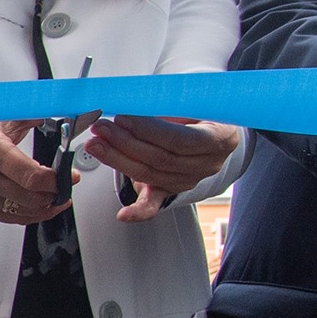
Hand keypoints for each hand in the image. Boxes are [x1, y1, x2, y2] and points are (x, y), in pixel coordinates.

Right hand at [0, 121, 65, 225]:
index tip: (69, 177)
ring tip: (56, 197)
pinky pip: (13, 219)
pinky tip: (41, 205)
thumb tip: (58, 108)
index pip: (30, 176)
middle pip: (30, 198)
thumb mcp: (2, 120)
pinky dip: (32, 214)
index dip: (55, 181)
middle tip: (65, 187)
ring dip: (46, 207)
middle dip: (54, 194)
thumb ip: (31, 116)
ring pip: (24, 212)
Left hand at [87, 115, 239, 219]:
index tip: (123, 119)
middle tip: (101, 130)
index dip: (148, 130)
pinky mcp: (172, 189)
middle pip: (160, 159)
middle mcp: (207, 164)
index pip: (179, 139)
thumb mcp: (194, 102)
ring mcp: (189, 179)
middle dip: (125, 143)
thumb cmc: (201, 112)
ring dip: (118, 160)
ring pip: (150, 175)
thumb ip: (168, 106)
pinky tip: (124, 214)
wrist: (212, 129)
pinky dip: (138, 210)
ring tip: (97, 145)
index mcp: (219, 139)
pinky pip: (155, 202)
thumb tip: (133, 104)